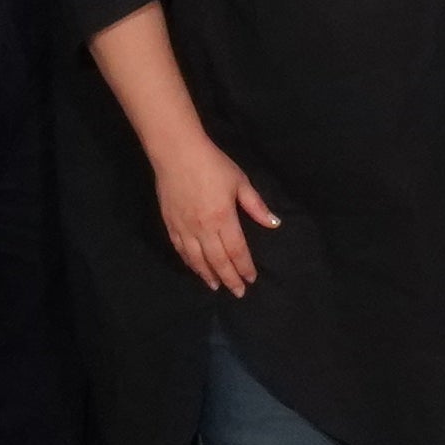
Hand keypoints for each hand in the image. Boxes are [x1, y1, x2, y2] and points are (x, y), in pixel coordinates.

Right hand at [150, 134, 280, 296]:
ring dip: (208, 275)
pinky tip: (195, 268)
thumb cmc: (212, 164)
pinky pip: (180, 249)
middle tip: (238, 292)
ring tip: (216, 287)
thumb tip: (274, 223)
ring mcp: (184, 227)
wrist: (176, 152)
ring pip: (197, 259)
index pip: (237, 250)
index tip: (251, 278)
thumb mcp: (240, 182)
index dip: (244, 267)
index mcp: (223, 218)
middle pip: (218, 260)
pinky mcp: (170, 223)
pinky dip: (189, 262)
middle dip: (229, 278)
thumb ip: (256, 206)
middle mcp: (203, 228)